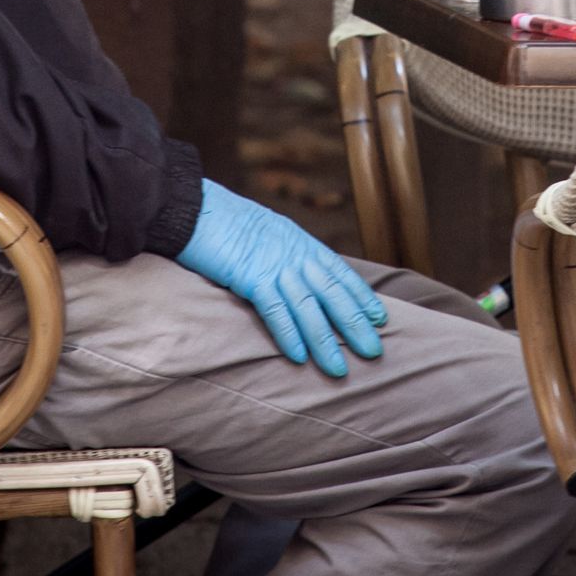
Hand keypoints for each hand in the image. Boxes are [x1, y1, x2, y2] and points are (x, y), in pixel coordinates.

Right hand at [174, 179, 387, 376]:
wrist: (196, 207)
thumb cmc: (226, 222)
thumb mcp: (268, 233)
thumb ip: (286, 253)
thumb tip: (299, 275)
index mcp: (301, 243)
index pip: (339, 273)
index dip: (361, 296)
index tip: (380, 318)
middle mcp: (294, 254)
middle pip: (332, 293)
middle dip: (355, 324)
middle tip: (373, 351)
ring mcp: (274, 265)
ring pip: (308, 308)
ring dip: (324, 341)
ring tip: (338, 368)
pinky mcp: (250, 276)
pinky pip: (274, 309)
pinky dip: (288, 333)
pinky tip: (299, 356)